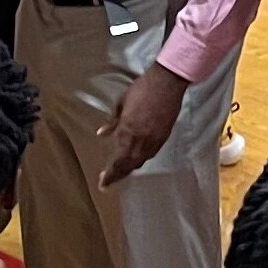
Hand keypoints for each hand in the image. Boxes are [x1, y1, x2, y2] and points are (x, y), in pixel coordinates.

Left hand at [99, 62, 189, 185]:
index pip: (117, 161)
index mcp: (127, 133)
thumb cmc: (140, 89)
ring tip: (120, 173)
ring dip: (129, 169)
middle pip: (129, 165)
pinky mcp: (164, 137)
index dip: (110, 175)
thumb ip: (112, 122)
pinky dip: (141, 160)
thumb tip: (101, 134)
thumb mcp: (121, 103)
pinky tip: (136, 159)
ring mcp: (154, 141)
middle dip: (118, 175)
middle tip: (108, 182)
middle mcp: (141, 141)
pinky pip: (150, 154)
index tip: (103, 184)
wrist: (167, 83)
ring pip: (140, 161)